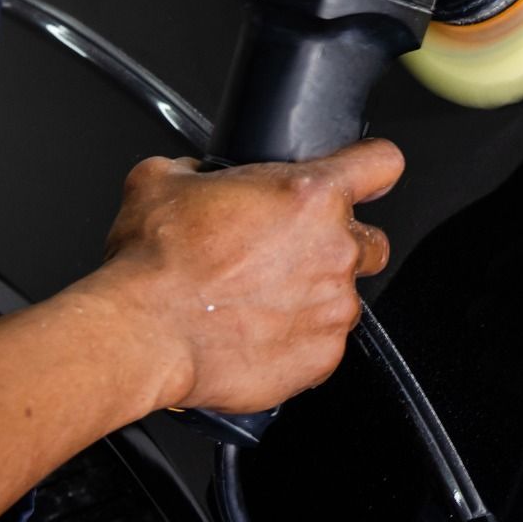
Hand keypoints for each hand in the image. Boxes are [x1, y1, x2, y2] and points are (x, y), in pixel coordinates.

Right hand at [99, 139, 402, 413]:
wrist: (141, 331)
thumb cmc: (156, 261)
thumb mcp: (163, 179)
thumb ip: (195, 169)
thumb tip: (194, 174)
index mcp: (310, 194)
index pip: (381, 164)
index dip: (373, 167)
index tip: (368, 177)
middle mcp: (334, 248)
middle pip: (370, 239)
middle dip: (339, 243)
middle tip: (290, 253)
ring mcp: (333, 306)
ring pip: (346, 294)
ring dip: (315, 294)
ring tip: (263, 300)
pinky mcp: (321, 357)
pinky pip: (325, 343)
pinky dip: (300, 339)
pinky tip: (259, 332)